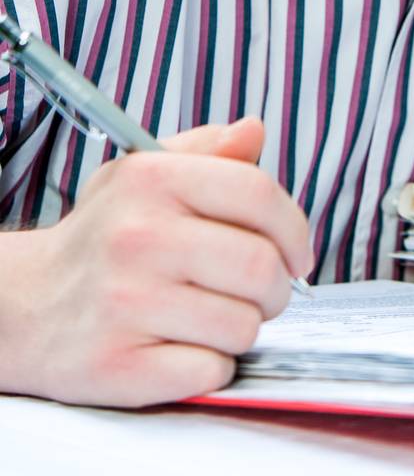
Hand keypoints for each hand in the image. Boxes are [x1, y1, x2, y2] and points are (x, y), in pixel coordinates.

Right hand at [3, 116, 313, 406]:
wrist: (25, 303)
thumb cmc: (104, 236)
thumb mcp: (145, 173)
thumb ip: (207, 150)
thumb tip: (253, 131)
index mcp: (152, 179)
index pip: (258, 194)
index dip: (294, 227)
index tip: (297, 252)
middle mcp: (138, 237)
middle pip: (260, 266)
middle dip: (277, 287)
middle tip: (264, 292)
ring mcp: (126, 304)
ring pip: (242, 325)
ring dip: (243, 328)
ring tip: (214, 316)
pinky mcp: (118, 365)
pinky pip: (209, 371)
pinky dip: (211, 365)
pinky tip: (184, 346)